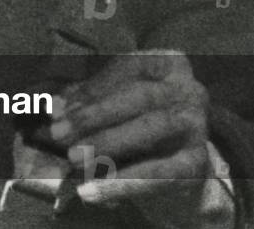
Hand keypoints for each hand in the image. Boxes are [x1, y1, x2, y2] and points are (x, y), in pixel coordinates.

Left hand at [50, 51, 213, 225]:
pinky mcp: (199, 163)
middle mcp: (189, 89)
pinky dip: (123, 183)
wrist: (178, 159)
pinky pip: (162, 173)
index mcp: (167, 62)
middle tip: (58, 134)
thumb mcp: (112, 99)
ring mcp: (198, 126)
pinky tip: (91, 191)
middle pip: (141, 97)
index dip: (91, 88)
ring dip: (107, 144)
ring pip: (153, 129)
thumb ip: (85, 99)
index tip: (57, 108)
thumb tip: (54, 107)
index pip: (127, 68)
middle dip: (95, 115)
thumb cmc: (135, 117)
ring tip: (73, 159)